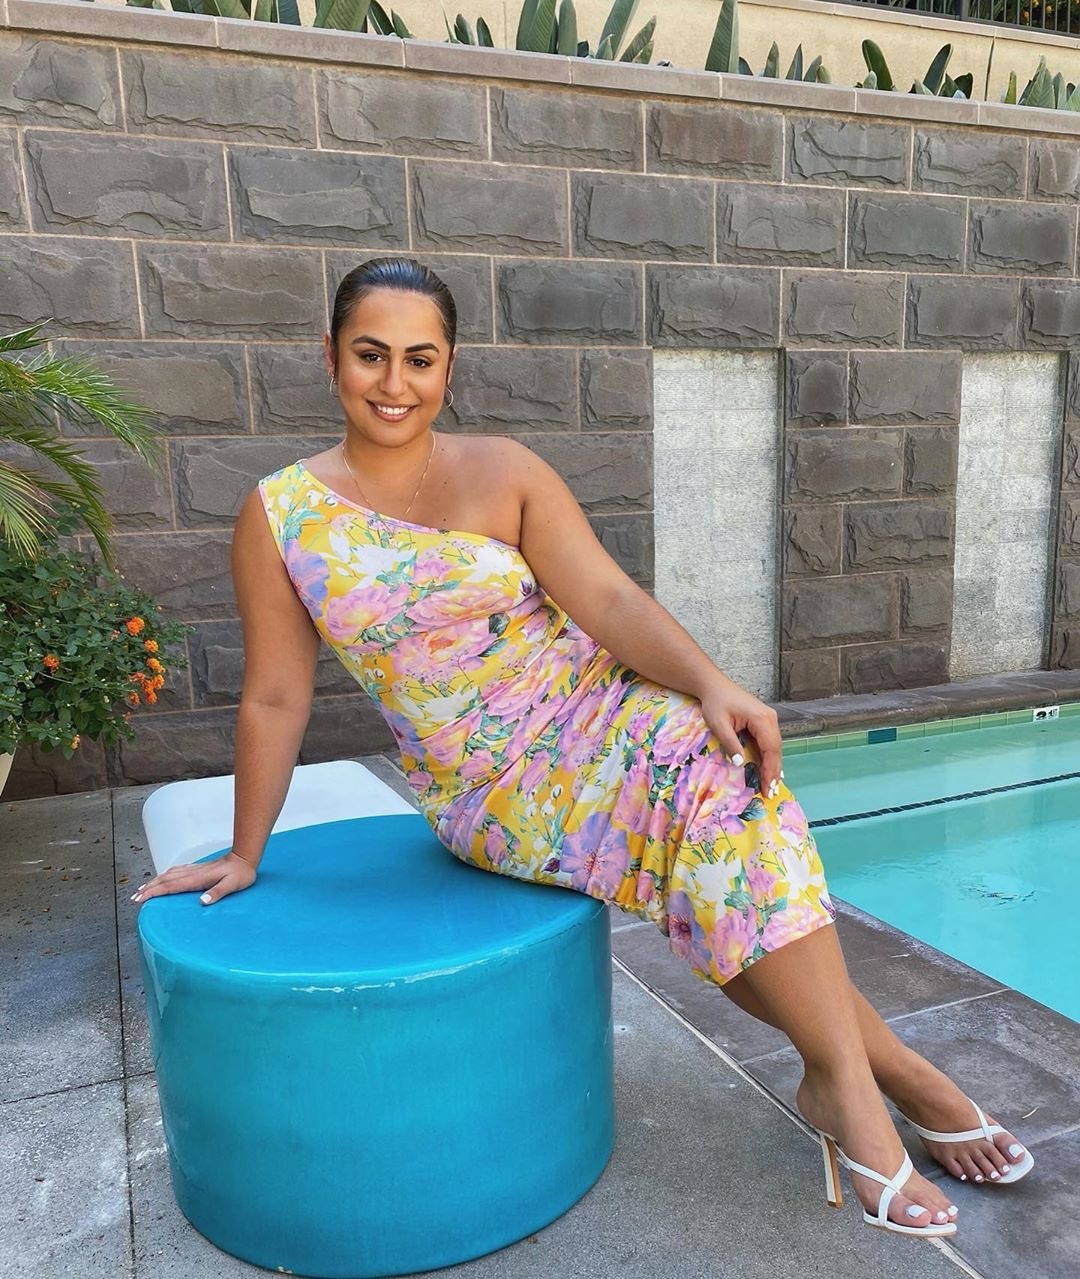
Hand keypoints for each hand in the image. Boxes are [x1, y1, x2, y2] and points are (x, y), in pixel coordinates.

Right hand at [131, 851, 256, 907]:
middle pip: (164, 880)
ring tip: (142, 890)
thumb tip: (202, 901)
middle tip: (135, 898)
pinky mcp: (197, 868)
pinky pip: (175, 872)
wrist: (245, 857)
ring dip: (154, 882)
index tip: (140, 899)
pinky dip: (164, 876)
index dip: (154, 892)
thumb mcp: (232, 885)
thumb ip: (218, 893)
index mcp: (197, 879)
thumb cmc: (241, 873)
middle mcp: (192, 873)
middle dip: (148, 889)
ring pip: (168, 875)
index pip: (170, 886)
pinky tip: (162, 879)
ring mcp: (194, 869)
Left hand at [699, 679, 783, 800]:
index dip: (770, 770)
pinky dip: (769, 756)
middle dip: (774, 771)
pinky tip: (769, 769)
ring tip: (771, 784)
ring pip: (775, 746)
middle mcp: (770, 718)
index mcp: (762, 719)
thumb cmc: (715, 703)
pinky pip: (769, 741)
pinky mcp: (764, 720)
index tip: (767, 787)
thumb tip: (740, 764)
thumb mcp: (719, 725)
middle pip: (776, 750)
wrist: (714, 686)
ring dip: (773, 765)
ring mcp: (769, 718)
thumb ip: (731, 744)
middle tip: (770, 791)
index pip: (770, 749)